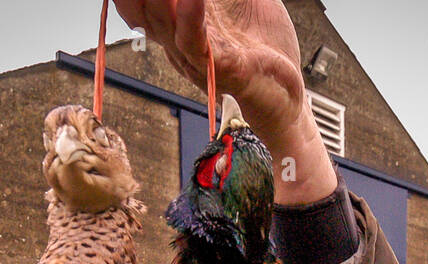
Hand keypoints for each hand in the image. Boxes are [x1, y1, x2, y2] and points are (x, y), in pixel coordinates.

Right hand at [112, 0, 336, 202]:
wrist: (287, 91)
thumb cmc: (264, 47)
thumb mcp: (240, 0)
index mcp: (179, 22)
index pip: (139, 2)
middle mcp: (178, 41)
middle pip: (141, 8)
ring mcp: (195, 57)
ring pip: (161, 20)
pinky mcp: (220, 70)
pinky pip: (194, 42)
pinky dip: (190, 15)